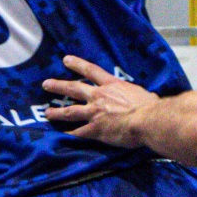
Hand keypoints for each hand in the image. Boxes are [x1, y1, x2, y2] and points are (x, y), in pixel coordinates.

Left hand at [41, 55, 157, 148]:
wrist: (147, 119)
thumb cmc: (149, 106)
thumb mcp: (140, 93)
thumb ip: (132, 94)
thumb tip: (140, 97)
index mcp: (112, 85)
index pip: (91, 71)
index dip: (77, 64)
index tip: (66, 60)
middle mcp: (99, 96)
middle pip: (74, 89)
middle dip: (59, 86)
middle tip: (46, 84)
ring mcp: (94, 112)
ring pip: (70, 111)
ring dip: (57, 112)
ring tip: (47, 113)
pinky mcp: (95, 129)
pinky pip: (78, 133)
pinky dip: (69, 135)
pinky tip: (61, 136)